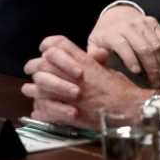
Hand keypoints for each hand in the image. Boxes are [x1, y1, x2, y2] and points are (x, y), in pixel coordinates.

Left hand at [22, 35, 150, 129]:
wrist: (131, 110)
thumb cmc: (123, 90)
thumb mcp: (109, 70)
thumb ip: (95, 63)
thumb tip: (92, 55)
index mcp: (85, 63)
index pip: (59, 45)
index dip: (48, 45)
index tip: (43, 49)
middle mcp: (75, 77)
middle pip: (44, 64)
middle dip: (34, 66)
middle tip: (29, 69)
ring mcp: (72, 96)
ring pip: (42, 87)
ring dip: (33, 89)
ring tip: (28, 90)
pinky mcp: (72, 114)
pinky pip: (48, 110)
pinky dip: (41, 111)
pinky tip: (36, 112)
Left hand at [87, 4, 159, 86]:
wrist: (116, 13)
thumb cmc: (104, 34)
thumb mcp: (93, 42)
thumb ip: (94, 53)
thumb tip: (100, 58)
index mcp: (112, 32)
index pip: (122, 45)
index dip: (130, 58)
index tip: (137, 72)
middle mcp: (129, 26)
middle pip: (144, 48)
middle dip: (151, 67)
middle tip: (156, 83)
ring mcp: (142, 23)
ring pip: (156, 45)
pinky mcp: (153, 22)